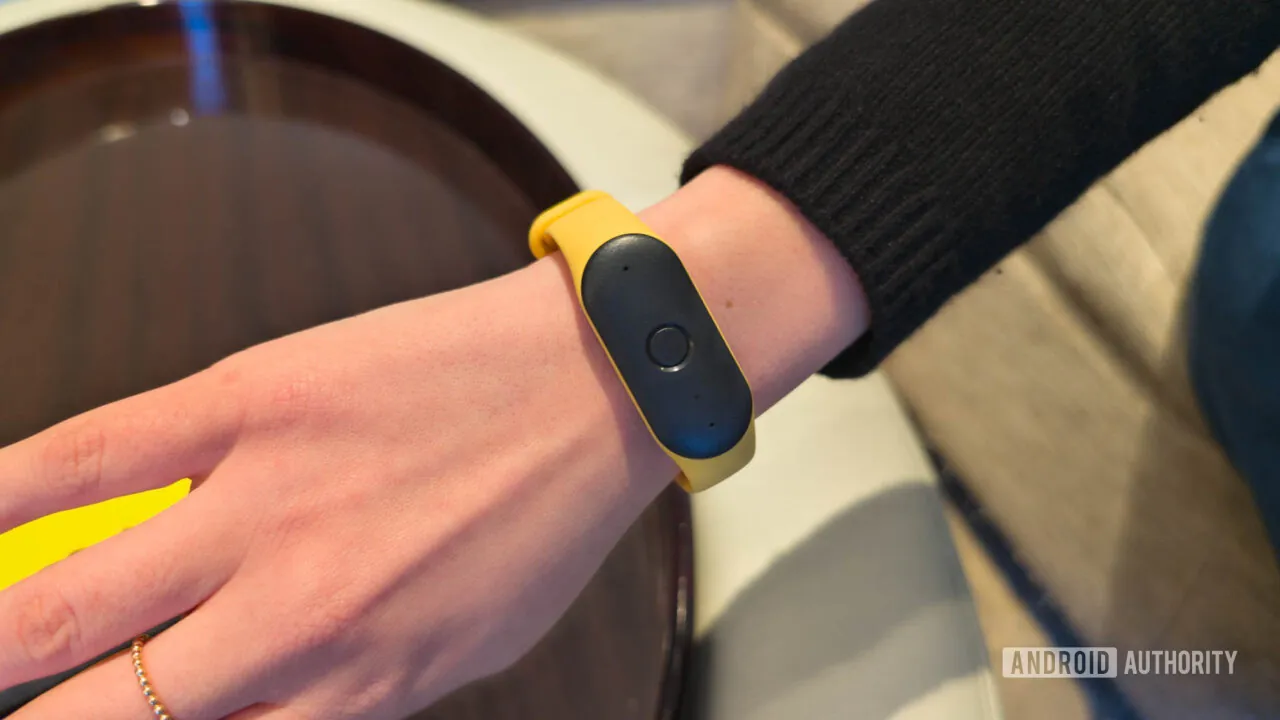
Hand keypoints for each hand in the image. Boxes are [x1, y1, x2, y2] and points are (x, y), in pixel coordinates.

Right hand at [0, 167, 867, 718]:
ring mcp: (267, 504)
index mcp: (357, 689)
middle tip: (23, 700)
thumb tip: (256, 707)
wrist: (599, 382)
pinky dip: (3, 495)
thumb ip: (353, 692)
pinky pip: (88, 453)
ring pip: (65, 600)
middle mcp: (299, 618)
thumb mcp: (466, 647)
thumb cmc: (541, 518)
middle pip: (105, 716)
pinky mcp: (252, 401)